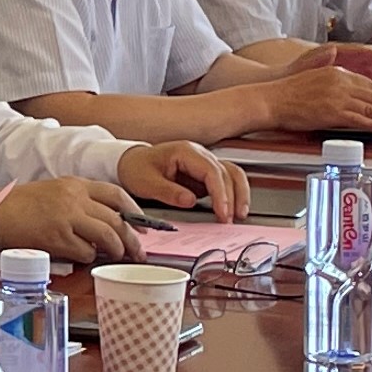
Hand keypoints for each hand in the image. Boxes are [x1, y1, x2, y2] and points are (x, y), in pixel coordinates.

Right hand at [0, 176, 138, 265]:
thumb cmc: (21, 206)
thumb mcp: (55, 192)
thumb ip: (80, 202)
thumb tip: (107, 224)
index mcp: (75, 184)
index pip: (116, 194)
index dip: (134, 212)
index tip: (143, 226)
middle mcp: (74, 198)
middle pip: (116, 219)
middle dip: (132, 239)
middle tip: (138, 252)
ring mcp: (66, 217)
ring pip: (107, 236)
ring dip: (116, 250)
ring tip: (116, 257)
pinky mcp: (56, 237)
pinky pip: (85, 252)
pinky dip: (88, 257)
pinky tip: (82, 257)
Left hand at [121, 142, 246, 221]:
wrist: (131, 162)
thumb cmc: (137, 168)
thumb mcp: (146, 182)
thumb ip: (168, 192)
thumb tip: (190, 201)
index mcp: (186, 152)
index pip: (211, 171)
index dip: (220, 193)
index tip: (222, 211)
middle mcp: (199, 155)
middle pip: (227, 173)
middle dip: (232, 197)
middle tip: (229, 220)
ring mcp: (204, 163)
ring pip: (232, 174)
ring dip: (240, 193)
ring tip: (240, 214)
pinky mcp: (205, 174)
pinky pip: (226, 181)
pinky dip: (234, 194)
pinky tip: (234, 209)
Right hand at [261, 51, 371, 134]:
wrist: (270, 99)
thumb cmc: (287, 92)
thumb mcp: (311, 75)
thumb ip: (328, 72)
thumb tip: (337, 65)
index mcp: (337, 72)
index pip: (368, 82)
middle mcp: (341, 82)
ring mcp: (337, 97)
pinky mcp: (332, 111)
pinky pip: (359, 118)